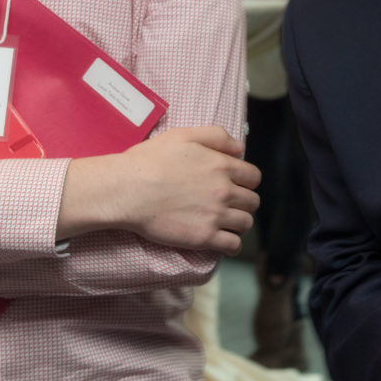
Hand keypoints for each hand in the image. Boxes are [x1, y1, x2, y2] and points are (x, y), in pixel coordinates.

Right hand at [59, 126, 261, 252]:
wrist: (127, 189)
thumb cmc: (149, 161)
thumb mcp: (183, 135)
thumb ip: (216, 136)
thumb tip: (240, 147)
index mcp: (221, 165)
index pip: (253, 177)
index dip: (247, 182)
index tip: (238, 186)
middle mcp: (223, 190)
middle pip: (252, 201)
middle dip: (244, 203)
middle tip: (230, 205)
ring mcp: (215, 215)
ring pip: (246, 223)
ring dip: (239, 223)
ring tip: (226, 223)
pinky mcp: (203, 237)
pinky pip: (233, 245)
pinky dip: (232, 245)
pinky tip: (223, 241)